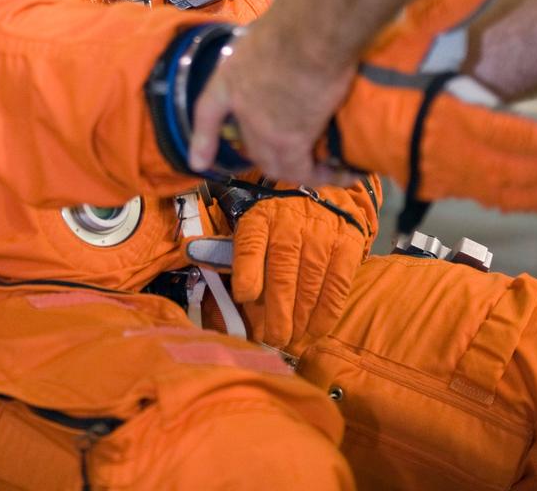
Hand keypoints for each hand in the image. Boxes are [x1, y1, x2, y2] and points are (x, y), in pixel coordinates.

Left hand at [188, 12, 356, 183]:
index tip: (199, 161)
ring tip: (324, 171)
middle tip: (294, 156)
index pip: (208, 112)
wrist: (309, 35)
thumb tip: (283, 54)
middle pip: (252, 147)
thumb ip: (264, 53)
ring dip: (300, 172)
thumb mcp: (261, 34)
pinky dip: (324, 176)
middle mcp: (243, 110)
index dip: (203, 139)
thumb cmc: (291, 23)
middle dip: (270, 157)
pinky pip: (308, 171)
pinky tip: (344, 173)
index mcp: (229, 80)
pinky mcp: (295, 140)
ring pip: (278, 165)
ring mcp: (266, 129)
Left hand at [231, 181, 376, 356]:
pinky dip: (325, 313)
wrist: (325, 195)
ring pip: (310, 284)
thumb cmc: (280, 222)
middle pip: (282, 273)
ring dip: (301, 319)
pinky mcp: (347, 246)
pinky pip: (336, 286)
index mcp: (261, 218)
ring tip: (292, 341)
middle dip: (277, 313)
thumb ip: (225, 245)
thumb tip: (190, 251)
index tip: (244, 296)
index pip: (250, 243)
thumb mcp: (252, 225)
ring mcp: (321, 234)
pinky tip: (315, 330)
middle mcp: (290, 223)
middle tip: (273, 340)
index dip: (247, 271)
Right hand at [333, 0, 536, 217]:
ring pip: (515, 194)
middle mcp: (455, 156)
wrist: (333, 118)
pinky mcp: (443, 184)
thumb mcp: (411, 37)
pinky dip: (527, 202)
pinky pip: (495, 199)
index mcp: (451, 120)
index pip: (514, 138)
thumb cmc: (373, 77)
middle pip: (525, 174)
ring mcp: (450, 175)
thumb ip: (452, 8)